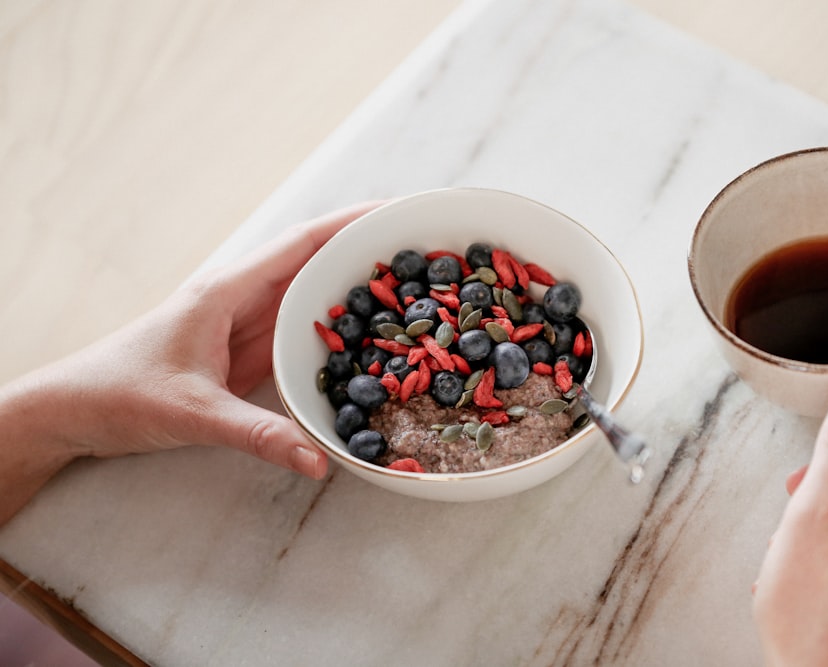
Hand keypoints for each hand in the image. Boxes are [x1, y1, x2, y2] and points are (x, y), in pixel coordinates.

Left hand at [0, 201, 381, 524]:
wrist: (74, 410)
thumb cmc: (120, 393)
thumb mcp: (194, 414)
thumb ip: (259, 435)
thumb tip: (319, 461)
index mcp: (229, 290)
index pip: (302, 243)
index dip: (352, 222)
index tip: (398, 210)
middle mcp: (242, 298)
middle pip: (315, 261)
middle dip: (367, 249)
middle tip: (423, 250)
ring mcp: (246, 324)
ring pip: (311, 294)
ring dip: (355, 287)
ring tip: (411, 287)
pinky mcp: (246, 351)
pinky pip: (301, 331)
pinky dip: (337, 327)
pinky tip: (368, 338)